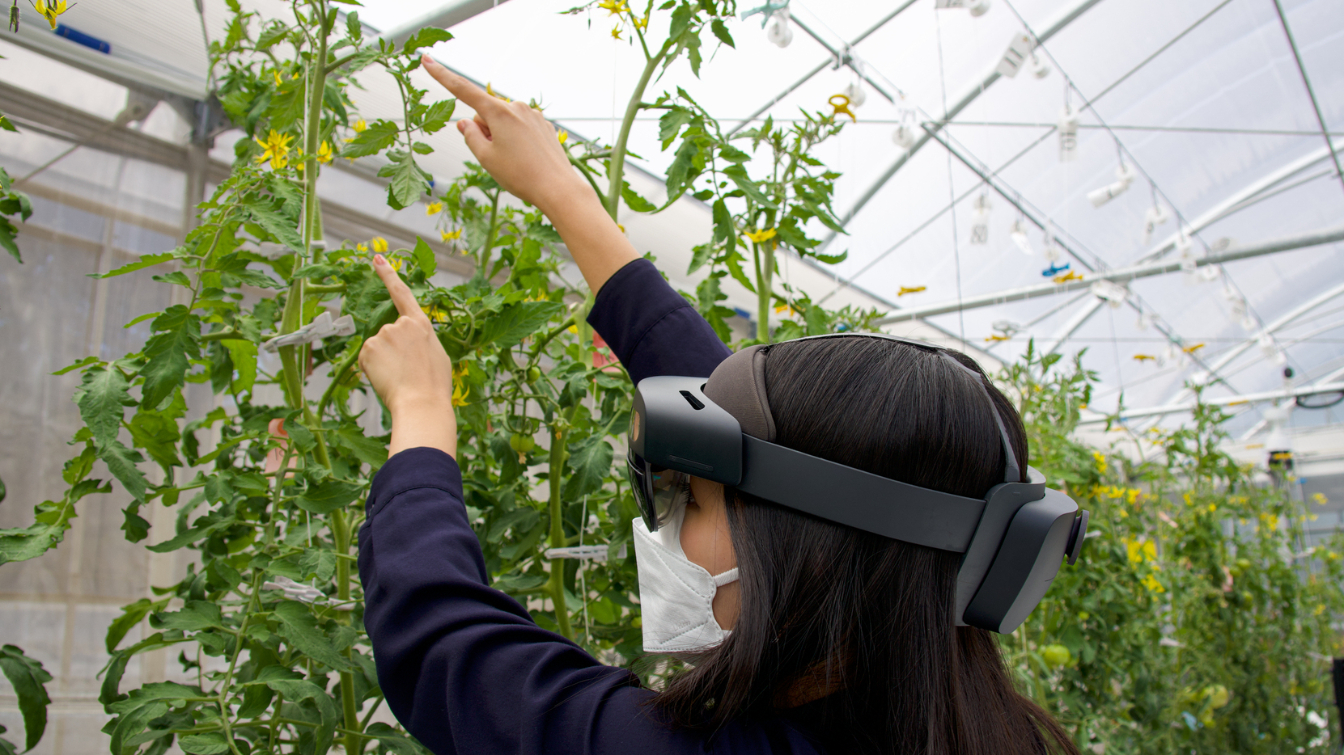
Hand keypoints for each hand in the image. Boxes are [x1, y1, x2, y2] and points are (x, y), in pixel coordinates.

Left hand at [359, 254, 457, 457]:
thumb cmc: (433, 386)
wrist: (422, 403)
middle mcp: (400, 324)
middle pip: (388, 336)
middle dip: (392, 353)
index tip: (376, 259)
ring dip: (384, 363)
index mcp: (421, 324)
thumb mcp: (436, 356)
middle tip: (407, 373)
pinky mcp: (368, 348)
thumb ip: (421, 342)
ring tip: (400, 378)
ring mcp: (383, 334)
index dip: (388, 275)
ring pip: (377, 349)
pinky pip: (366, 359)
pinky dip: (373, 370)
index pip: (401, 293)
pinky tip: (387, 379)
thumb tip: (409, 346)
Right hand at [420, 54, 587, 214]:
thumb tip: (465, 122)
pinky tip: (528, 158)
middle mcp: (516, 106)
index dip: (442, 75)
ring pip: (504, 121)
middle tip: (498, 157)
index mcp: (499, 112)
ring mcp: (533, 114)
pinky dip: (517, 139)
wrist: (558, 188)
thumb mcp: (486, 158)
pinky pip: (520, 127)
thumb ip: (471, 136)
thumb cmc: (521, 175)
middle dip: (485, 131)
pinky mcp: (544, 124)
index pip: (463, 90)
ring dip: (501, 136)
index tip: (426, 59)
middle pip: (486, 113)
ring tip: (516, 160)